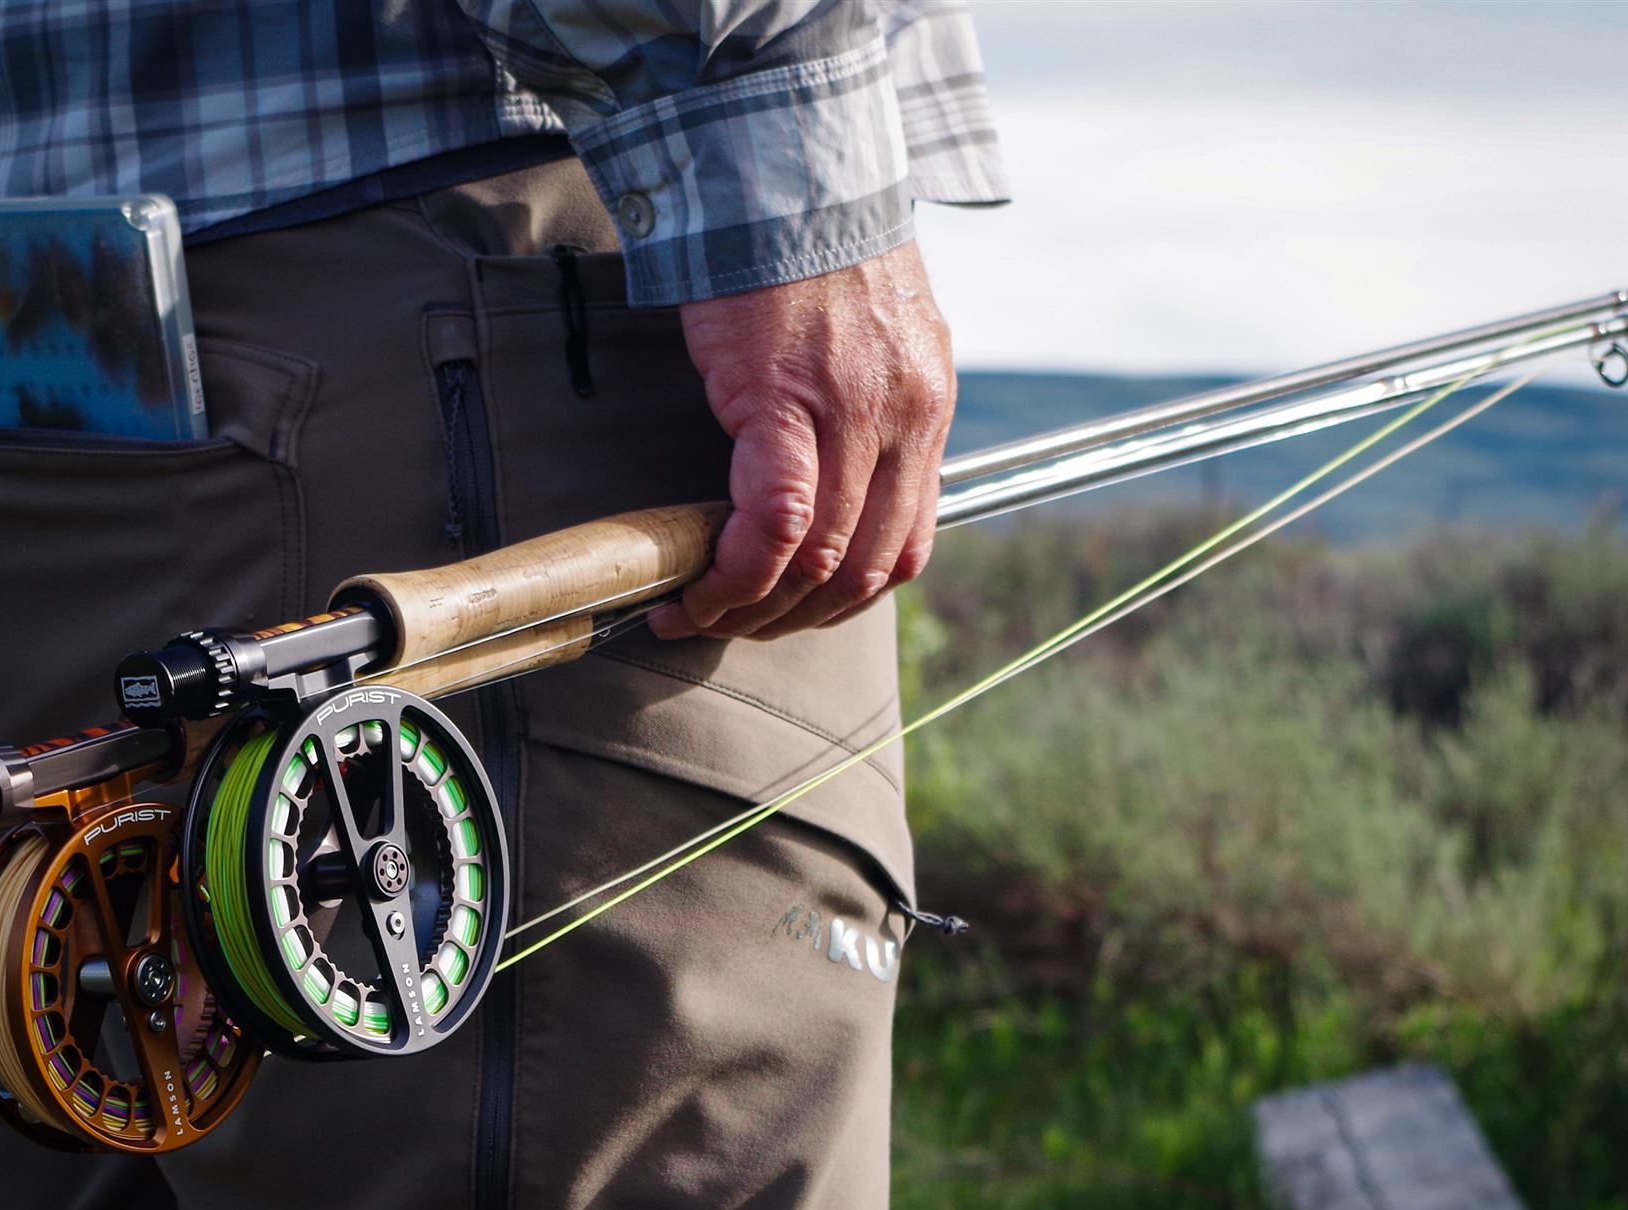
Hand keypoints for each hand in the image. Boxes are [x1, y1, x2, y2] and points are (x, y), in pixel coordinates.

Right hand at [648, 240, 955, 640]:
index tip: (788, 611)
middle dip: (794, 620)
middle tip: (733, 624)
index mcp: (929, 408)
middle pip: (864, 570)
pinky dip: (737, 571)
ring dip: (758, 608)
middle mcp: (907, 420)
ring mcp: (855, 414)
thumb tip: (834, 479)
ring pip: (822, 562)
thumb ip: (869, 409)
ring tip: (703, 612)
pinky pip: (777, 521)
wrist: (780, 166)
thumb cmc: (808, 246)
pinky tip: (698, 585)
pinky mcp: (786, 399)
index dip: (845, 600)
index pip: (907, 547)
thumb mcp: (874, 333)